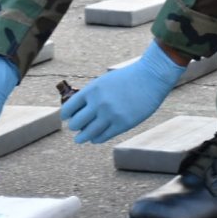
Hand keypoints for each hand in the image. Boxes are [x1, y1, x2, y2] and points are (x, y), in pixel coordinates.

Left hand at [61, 40, 185, 143]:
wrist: (150, 77)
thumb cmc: (126, 78)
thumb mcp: (104, 82)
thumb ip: (91, 95)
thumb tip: (78, 111)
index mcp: (92, 90)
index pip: (69, 108)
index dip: (66, 115)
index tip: (67, 118)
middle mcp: (99, 103)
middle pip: (76, 123)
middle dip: (74, 127)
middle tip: (76, 128)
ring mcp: (110, 115)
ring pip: (87, 134)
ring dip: (81, 138)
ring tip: (79, 139)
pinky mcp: (122, 124)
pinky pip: (102, 137)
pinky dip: (96, 139)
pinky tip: (95, 138)